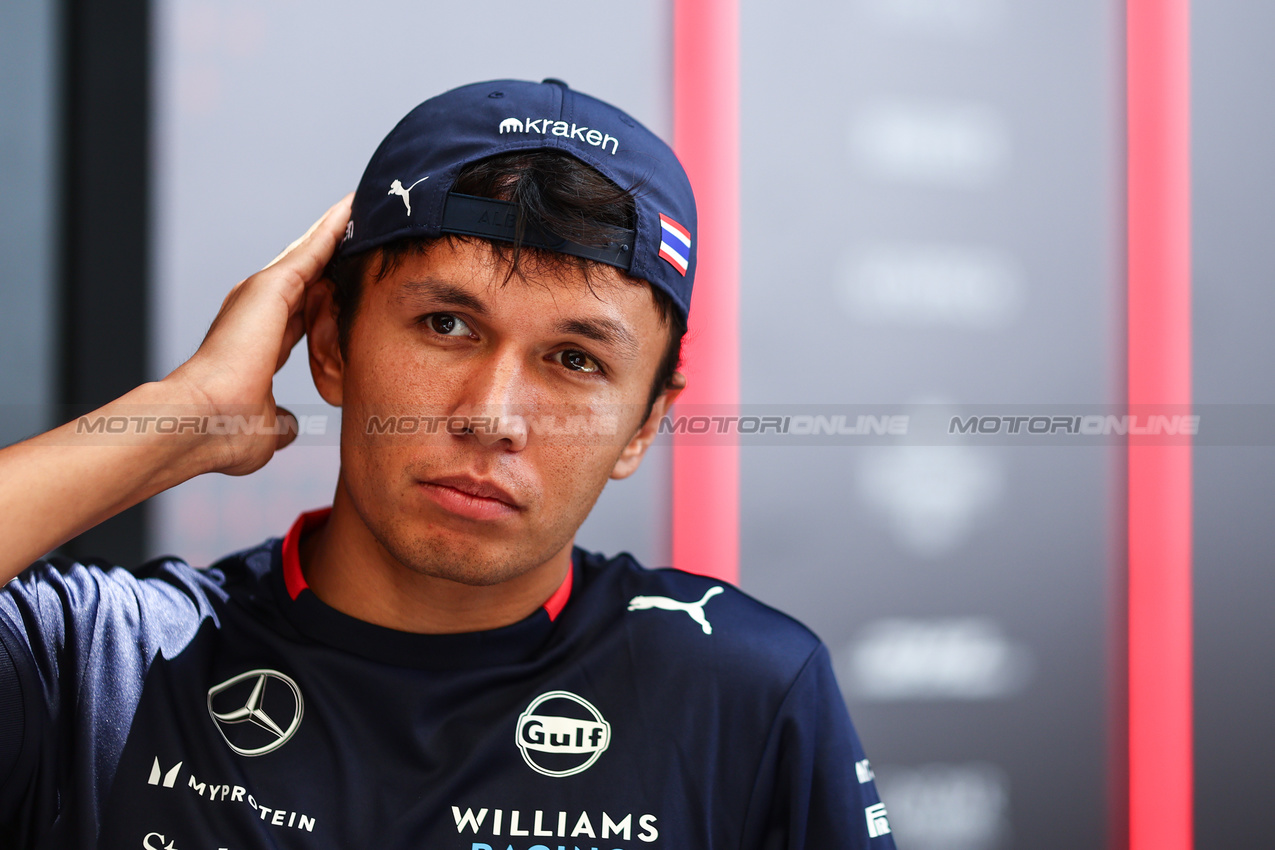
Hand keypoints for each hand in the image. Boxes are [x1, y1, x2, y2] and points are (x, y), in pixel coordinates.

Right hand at [167, 194, 352, 475]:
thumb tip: (288, 427)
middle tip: (365, 227)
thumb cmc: (224, 431)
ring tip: (366, 207)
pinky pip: (312, 248)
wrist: (199, 422)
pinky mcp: (269, 287)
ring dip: (338, 230)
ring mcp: (261, 296)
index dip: (325, 298)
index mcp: (260, 344)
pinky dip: (334, 228)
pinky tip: (355, 209)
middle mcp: (258, 313)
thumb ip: (279, 419)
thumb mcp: (265, 427)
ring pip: (310, 253)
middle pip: (307, 275)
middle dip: (334, 253)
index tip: (348, 284)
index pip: (302, 313)